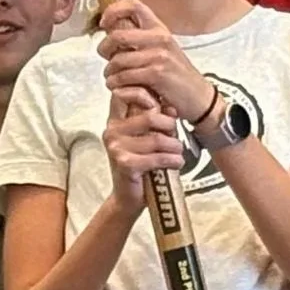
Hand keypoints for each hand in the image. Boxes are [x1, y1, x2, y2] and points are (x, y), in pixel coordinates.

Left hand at [98, 0, 216, 126]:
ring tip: (113, 79)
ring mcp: (159, 55)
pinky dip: (115, 85)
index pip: (134, 5)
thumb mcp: (159, 50)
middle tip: (105, 60)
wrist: (196, 95)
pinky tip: (119, 88)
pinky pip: (124, 77)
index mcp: (159, 28)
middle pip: (118, 36)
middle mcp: (159, 38)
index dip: (113, 10)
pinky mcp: (157, 73)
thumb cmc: (173, 74)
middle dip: (104, 49)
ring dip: (109, 73)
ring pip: (117, 60)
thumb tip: (111, 33)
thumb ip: (138, 40)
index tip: (103, 23)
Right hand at [102, 88, 185, 212]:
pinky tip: (176, 163)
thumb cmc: (141, 163)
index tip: (159, 107)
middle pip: (150, 115)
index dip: (145, 94)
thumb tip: (171, 107)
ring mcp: (115, 147)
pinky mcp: (124, 163)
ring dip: (175, 147)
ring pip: (157, 138)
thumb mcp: (148, 135)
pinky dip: (172, 160)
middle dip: (170, 127)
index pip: (123, 93)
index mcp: (115, 120)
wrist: (129, 196)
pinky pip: (157, 156)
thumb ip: (156, 118)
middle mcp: (112, 131)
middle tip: (173, 137)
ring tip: (177, 153)